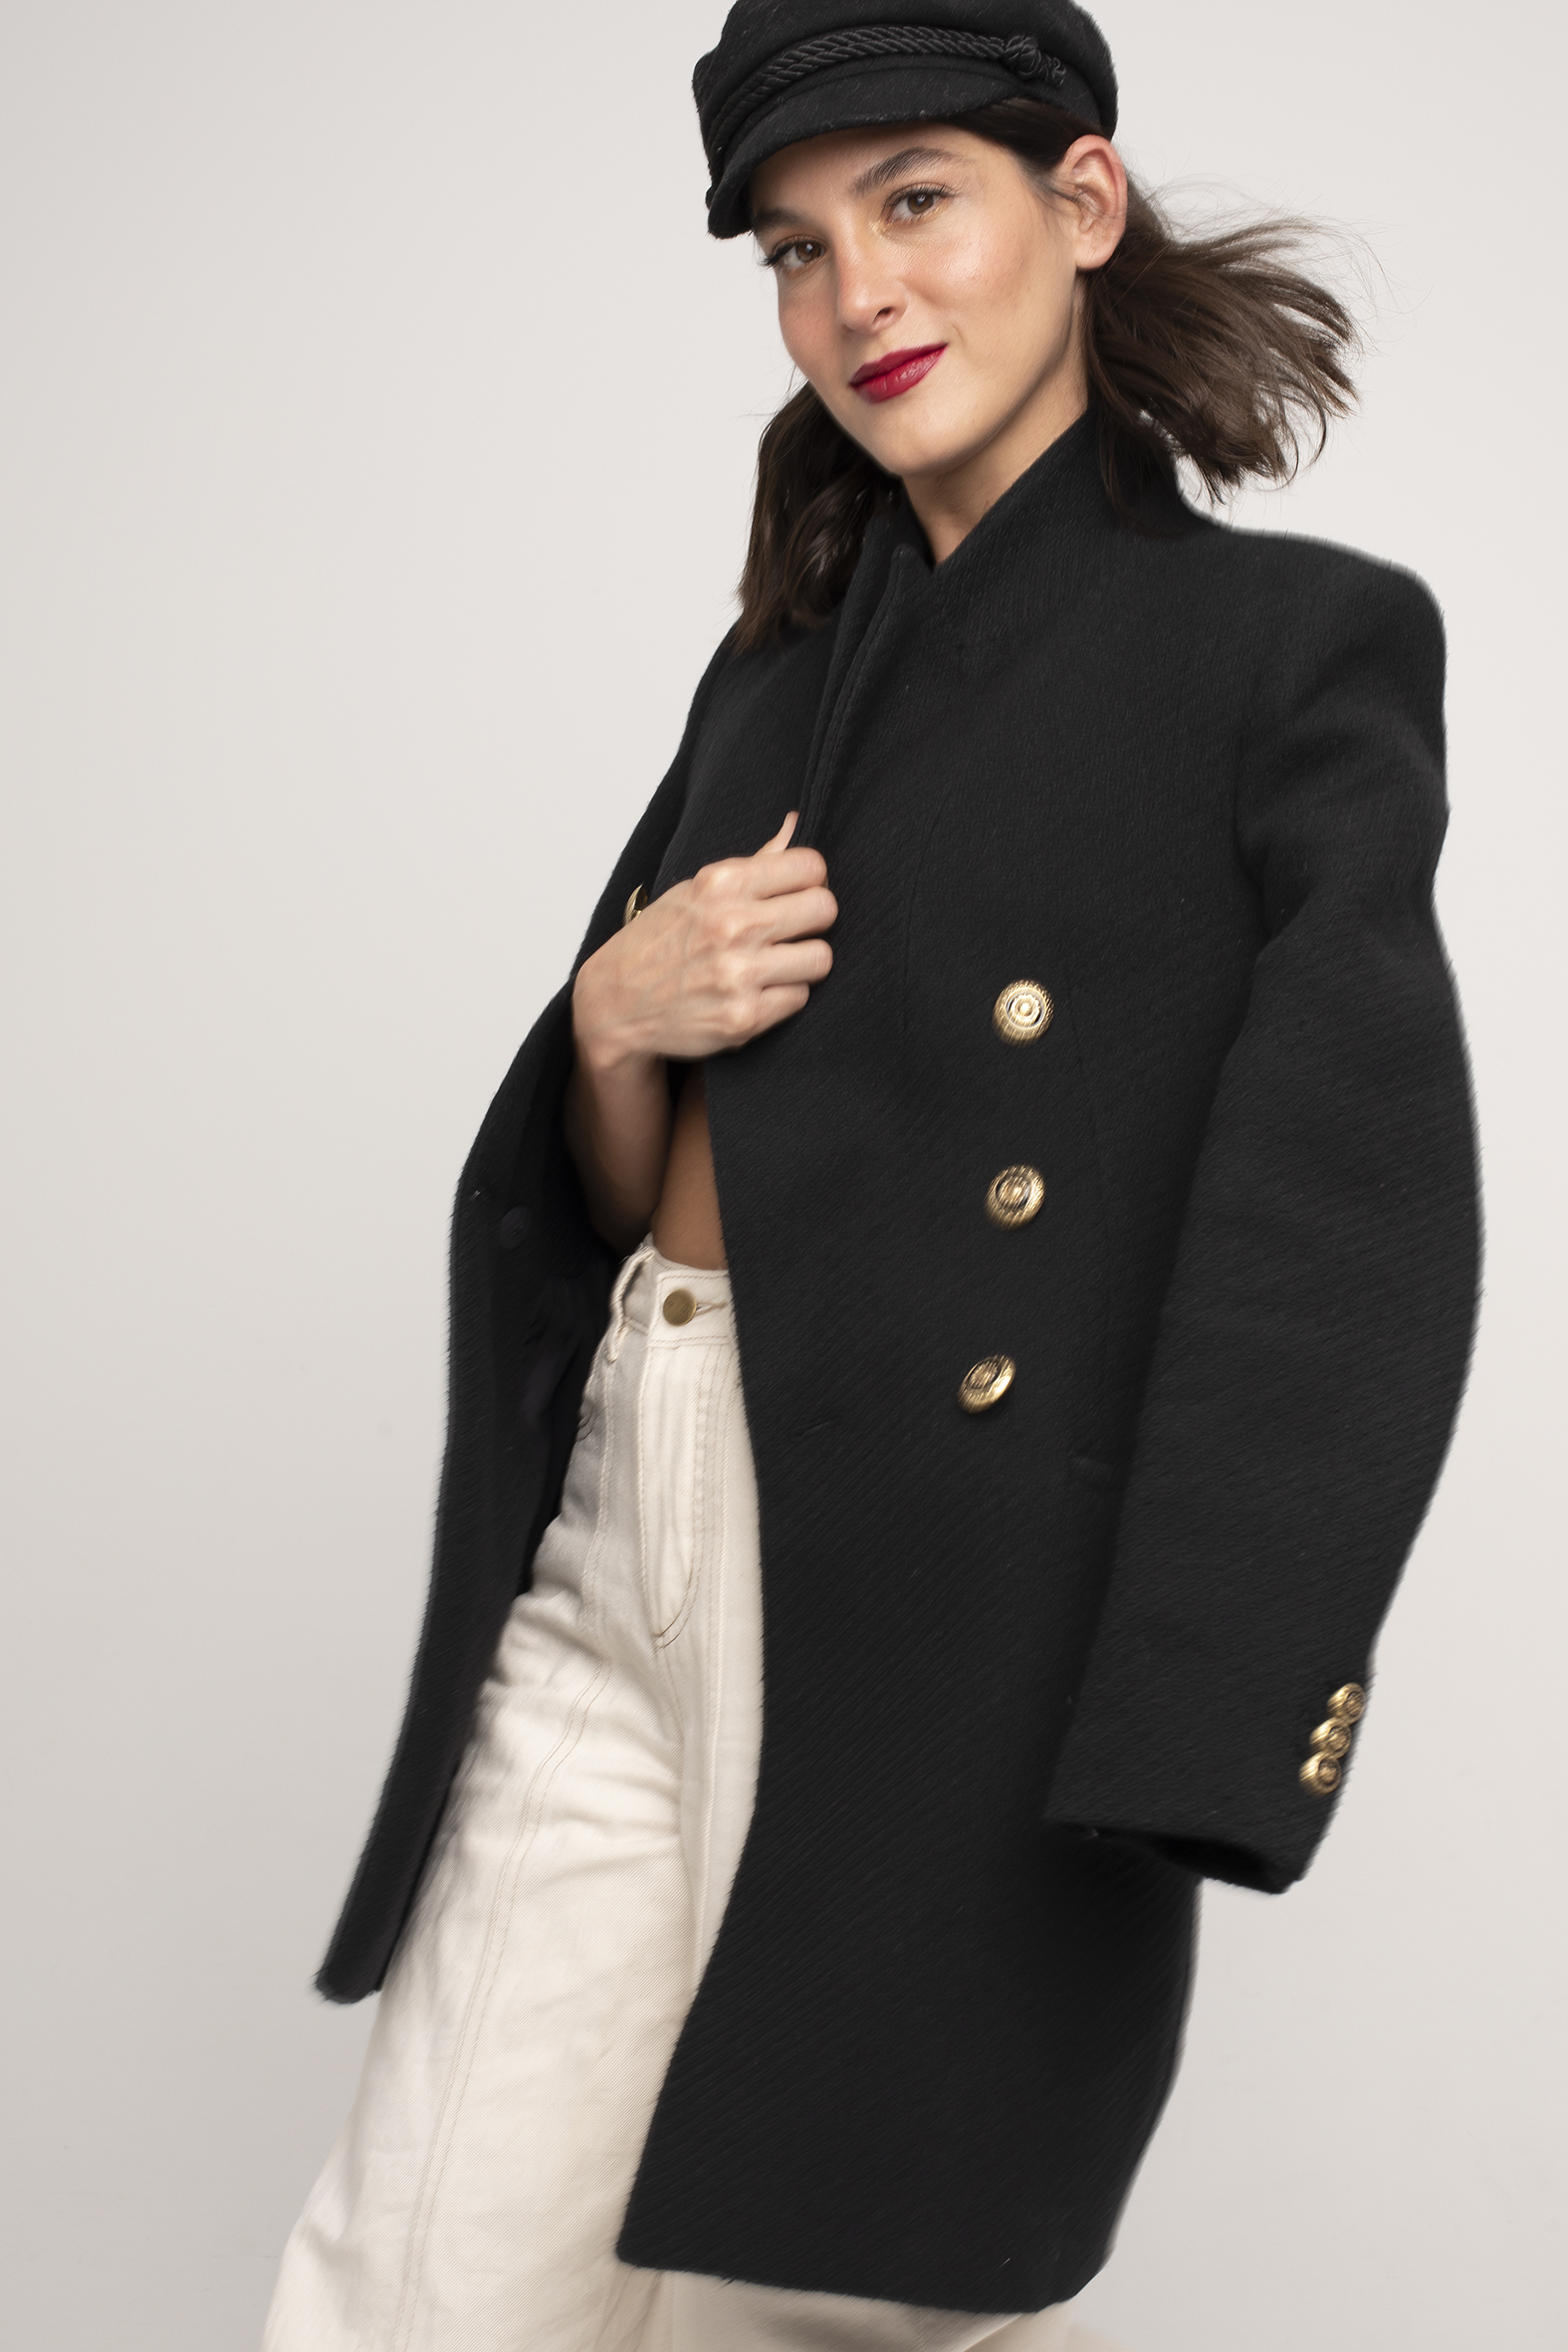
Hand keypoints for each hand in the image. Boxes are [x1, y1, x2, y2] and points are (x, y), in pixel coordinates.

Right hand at [572, 813, 835, 1073]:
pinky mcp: (744, 1017)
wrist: (613, 1005)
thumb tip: (794, 823)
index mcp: (720, 883)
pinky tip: (756, 992)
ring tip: (775, 964)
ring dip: (803, 963)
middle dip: (814, 920)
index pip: (810, 867)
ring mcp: (738, 973)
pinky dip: (783, 997)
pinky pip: (800, 998)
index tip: (796, 895)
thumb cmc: (656, 944)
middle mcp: (731, 925)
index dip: (809, 882)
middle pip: (825, 909)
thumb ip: (753, 864)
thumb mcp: (695, 891)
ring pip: (821, 958)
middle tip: (792, 931)